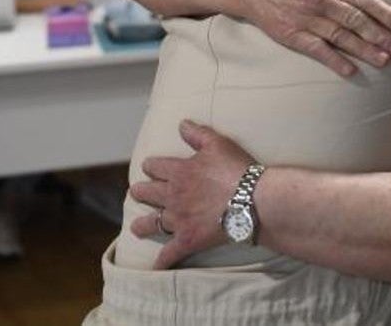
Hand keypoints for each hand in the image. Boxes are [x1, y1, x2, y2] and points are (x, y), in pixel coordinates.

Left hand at [129, 121, 253, 268]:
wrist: (252, 200)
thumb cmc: (237, 169)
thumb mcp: (218, 143)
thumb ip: (197, 133)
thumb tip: (181, 123)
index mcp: (178, 171)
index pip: (154, 166)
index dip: (151, 166)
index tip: (151, 167)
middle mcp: (173, 195)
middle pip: (145, 192)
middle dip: (141, 191)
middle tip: (140, 193)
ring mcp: (178, 219)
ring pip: (150, 223)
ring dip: (143, 225)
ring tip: (138, 227)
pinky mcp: (188, 240)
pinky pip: (169, 254)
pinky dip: (162, 262)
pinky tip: (155, 267)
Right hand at [245, 0, 390, 76]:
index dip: (381, 10)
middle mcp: (320, 1)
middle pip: (354, 20)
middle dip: (378, 35)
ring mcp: (307, 20)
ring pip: (340, 37)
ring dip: (364, 50)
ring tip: (384, 60)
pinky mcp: (294, 36)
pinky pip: (317, 50)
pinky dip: (334, 61)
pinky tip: (351, 70)